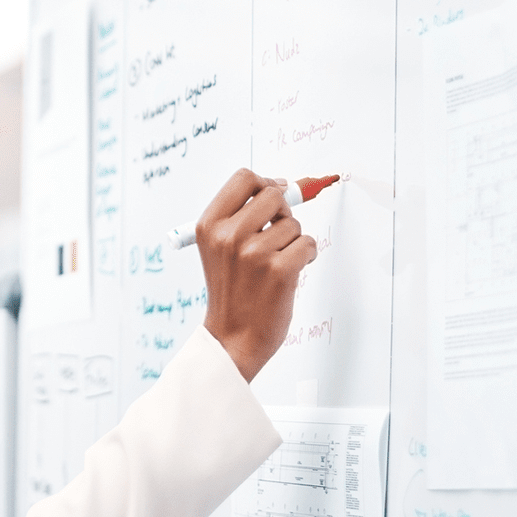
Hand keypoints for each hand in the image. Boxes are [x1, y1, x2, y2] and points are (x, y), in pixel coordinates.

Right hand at [196, 168, 316, 381]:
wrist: (232, 337)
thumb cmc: (231, 292)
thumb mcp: (217, 249)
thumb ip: (239, 216)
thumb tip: (280, 186)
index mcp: (209, 226)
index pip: (244, 178)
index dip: (265, 183)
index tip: (274, 197)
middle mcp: (228, 236)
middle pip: (273, 194)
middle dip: (283, 213)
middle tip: (276, 236)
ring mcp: (254, 253)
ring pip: (294, 224)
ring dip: (293, 241)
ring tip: (276, 263)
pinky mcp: (280, 270)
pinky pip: (308, 244)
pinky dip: (307, 256)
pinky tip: (290, 272)